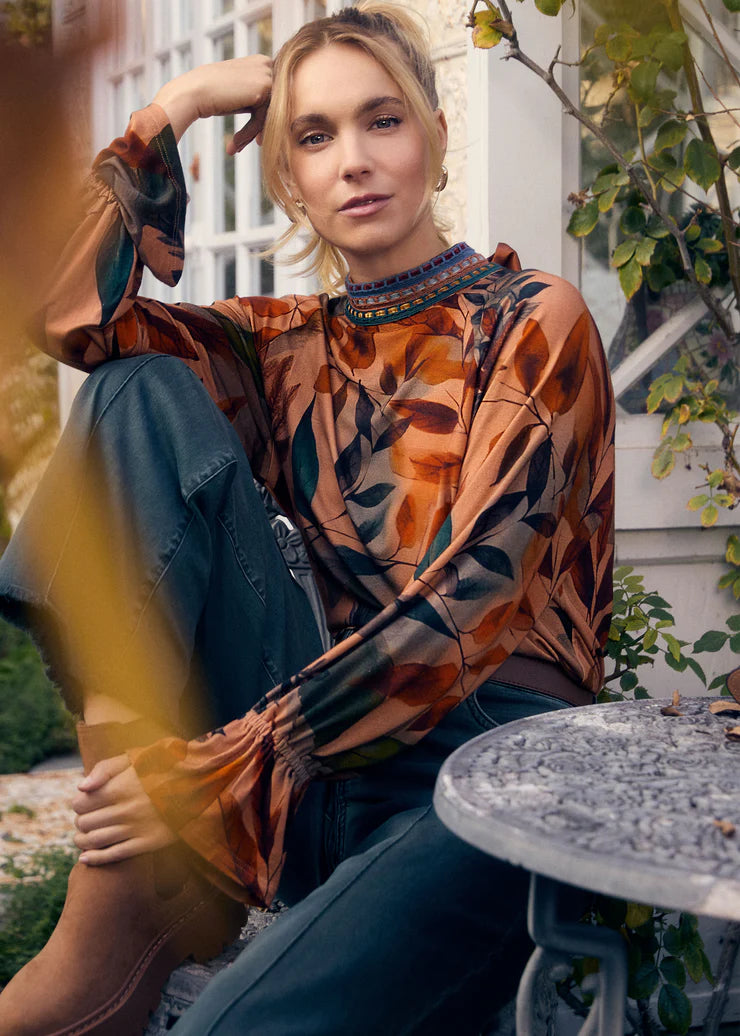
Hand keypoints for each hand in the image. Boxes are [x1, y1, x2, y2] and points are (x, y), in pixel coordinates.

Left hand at [73, 755, 175, 864]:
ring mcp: (137, 827)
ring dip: (83, 842)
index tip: (82, 803)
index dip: (78, 804)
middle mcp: (125, 810)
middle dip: (80, 822)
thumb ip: (104, 769)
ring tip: (81, 839)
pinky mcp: (148, 842)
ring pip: (97, 841)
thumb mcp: (133, 759)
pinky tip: (85, 859)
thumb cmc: (159, 767)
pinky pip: (115, 855)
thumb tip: (81, 788)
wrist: (195, 782)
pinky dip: (96, 859)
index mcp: (119, 787)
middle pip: (86, 823)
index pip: (81, 803)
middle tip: (83, 821)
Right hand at [153, 55, 271, 149]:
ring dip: (253, 133)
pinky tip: (234, 143)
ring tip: (236, 146)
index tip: (254, 138)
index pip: (272, 97)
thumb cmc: (211, 95)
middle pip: (274, 105)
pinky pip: (265, 118)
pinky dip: (250, 132)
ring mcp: (267, 73)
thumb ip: (257, 97)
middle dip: (260, 128)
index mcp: (261, 61)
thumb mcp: (239, 92)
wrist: (192, 92)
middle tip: (248, 145)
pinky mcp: (264, 87)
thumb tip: (275, 116)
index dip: (263, 118)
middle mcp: (266, 63)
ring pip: (271, 113)